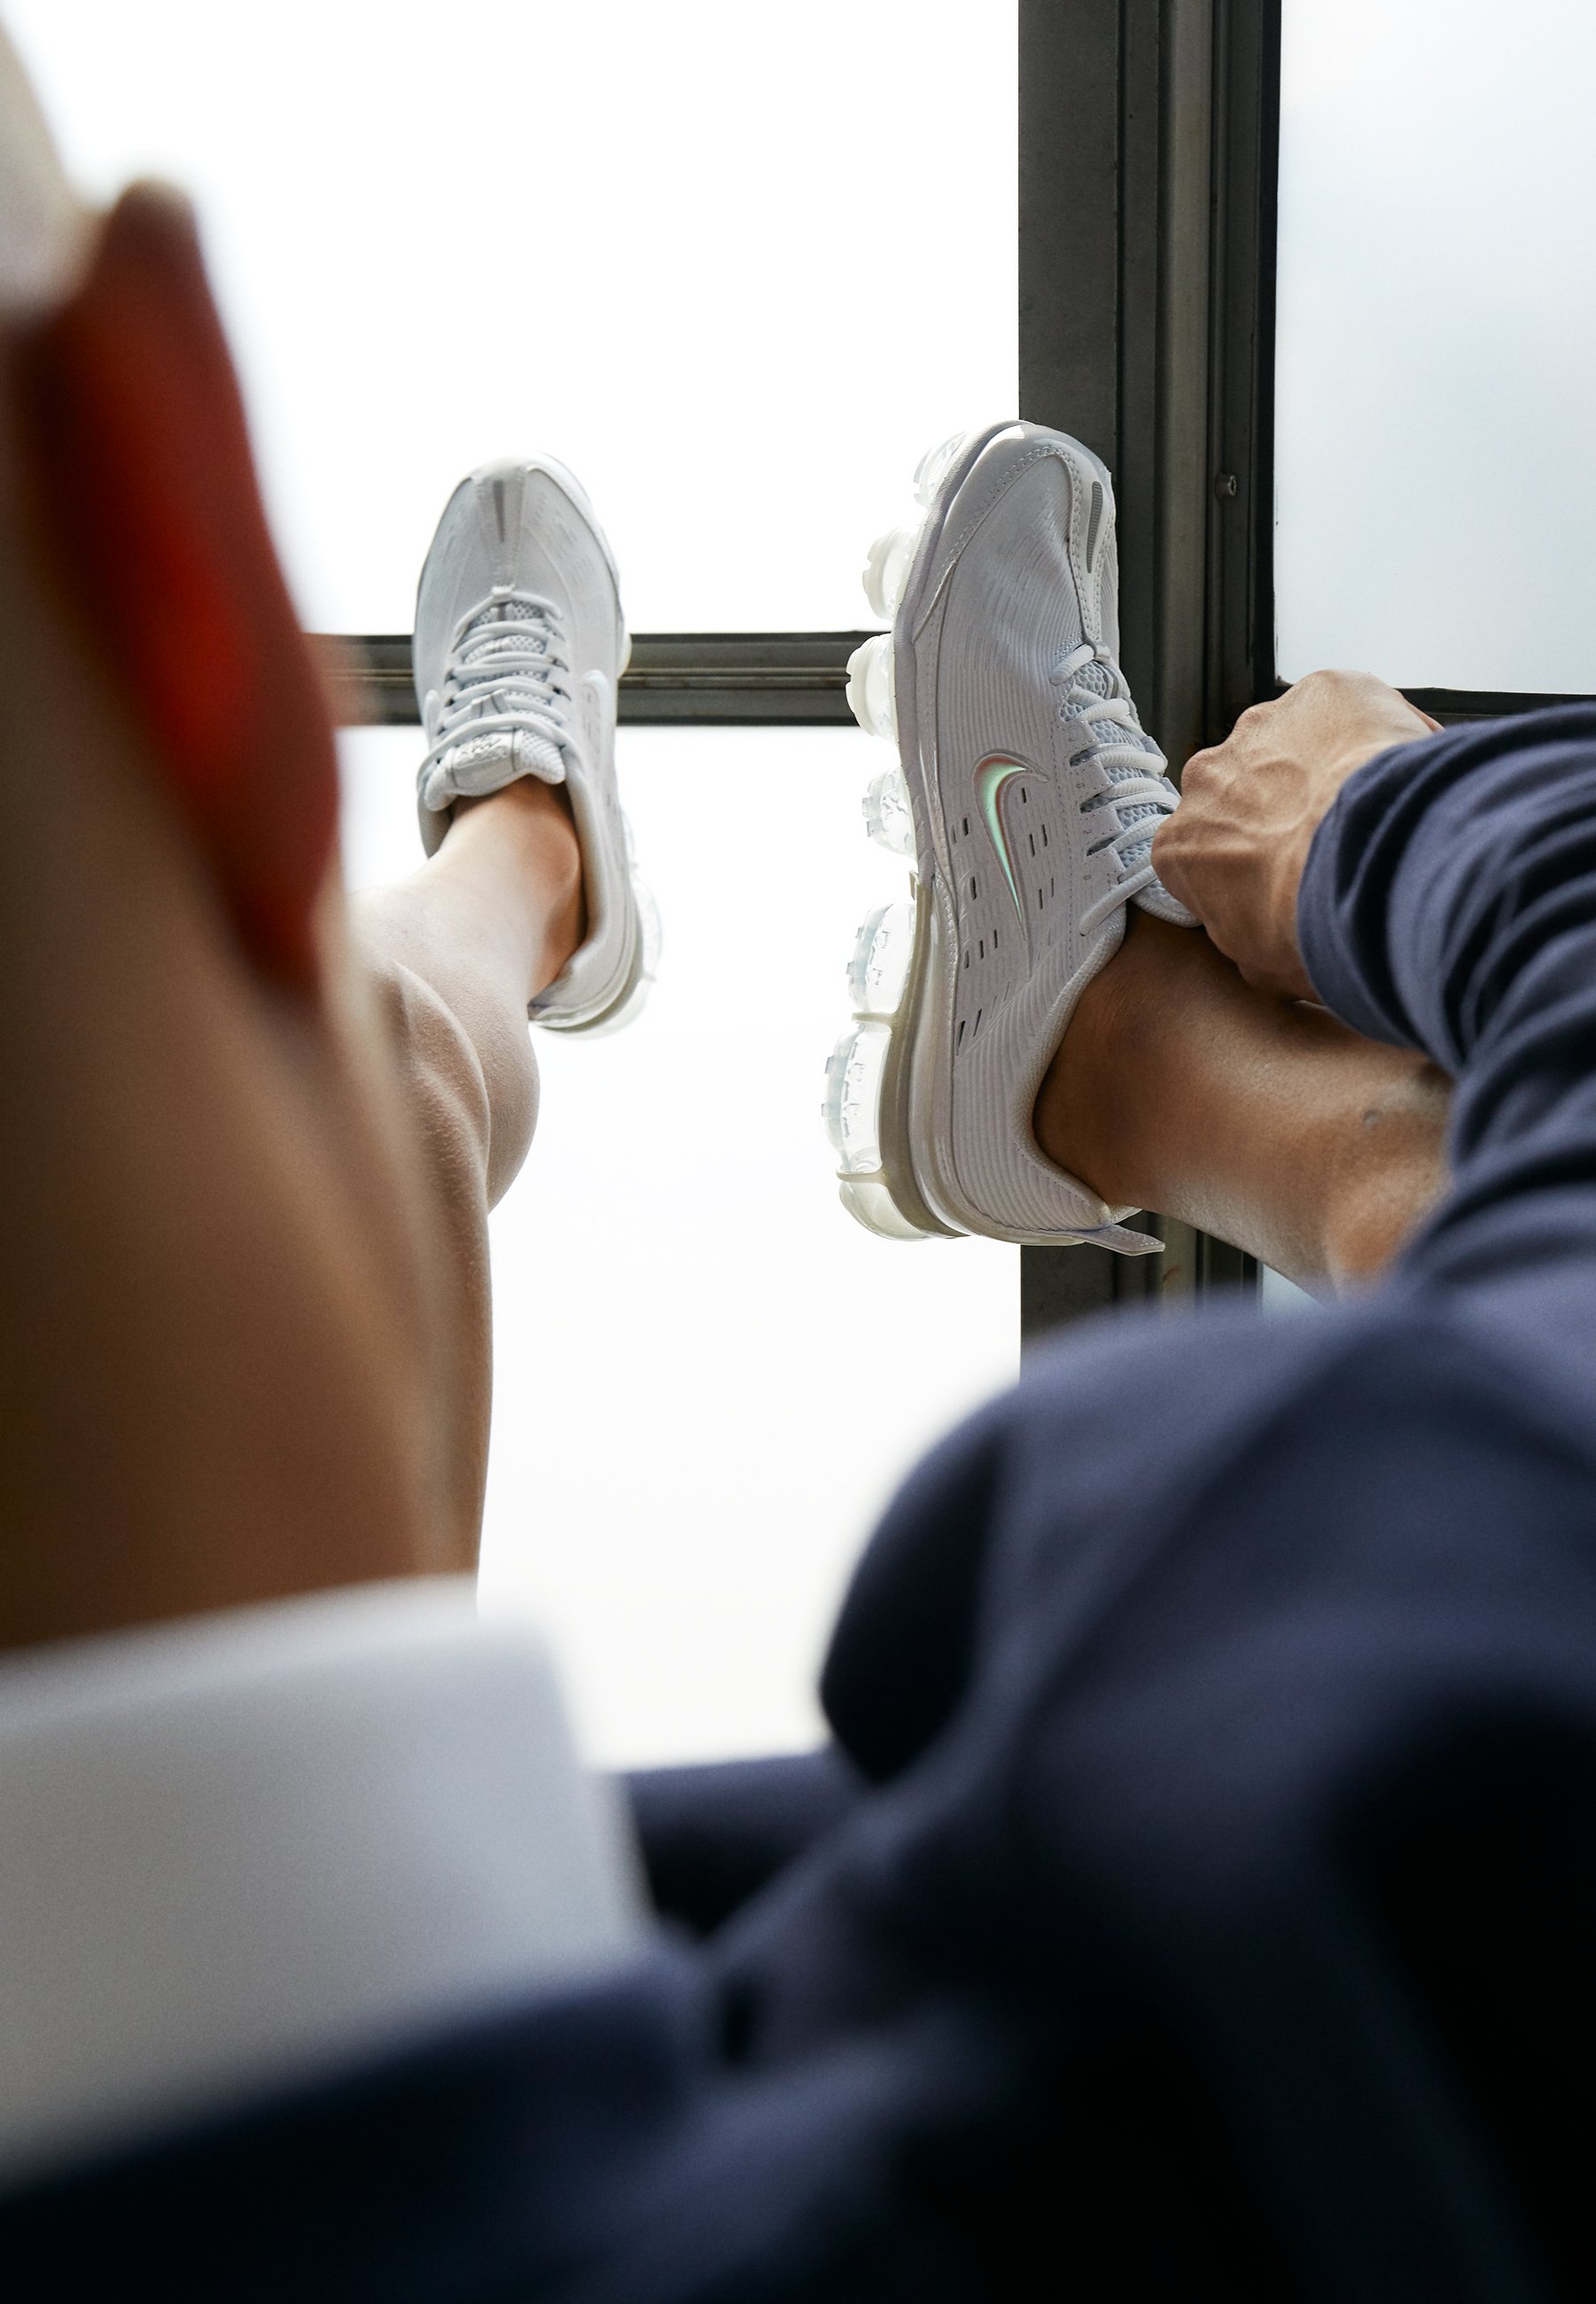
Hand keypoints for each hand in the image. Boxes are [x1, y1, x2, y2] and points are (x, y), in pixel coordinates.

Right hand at [1152, 671, 1438, 997]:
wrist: (1372, 870)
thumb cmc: (1315, 927)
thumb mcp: (1264, 970)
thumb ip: (1250, 941)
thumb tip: (1271, 943)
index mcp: (1180, 846)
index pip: (1206, 850)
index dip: (1248, 865)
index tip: (1284, 879)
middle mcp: (1207, 776)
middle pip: (1244, 787)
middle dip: (1282, 807)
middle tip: (1334, 843)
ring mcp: (1262, 724)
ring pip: (1295, 741)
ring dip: (1326, 765)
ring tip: (1373, 808)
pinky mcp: (1323, 689)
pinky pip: (1349, 706)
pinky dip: (1374, 729)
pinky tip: (1399, 770)